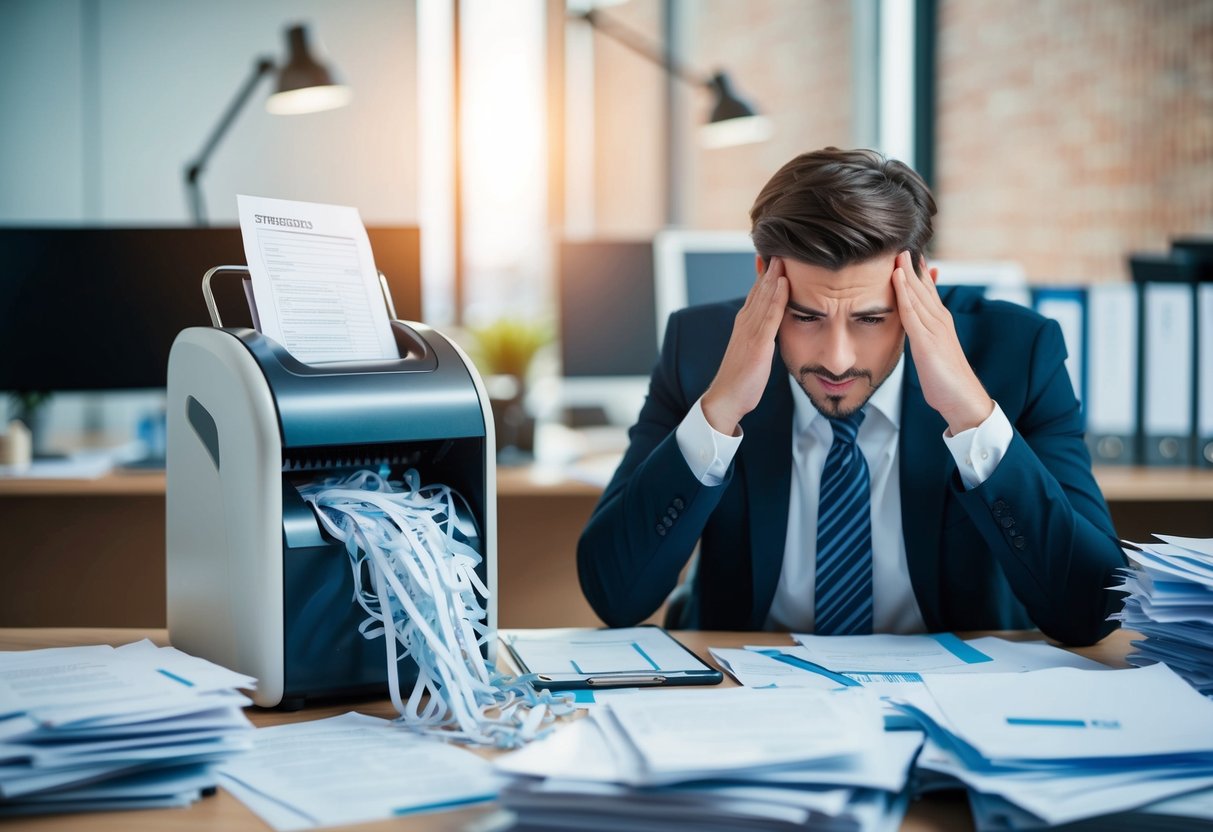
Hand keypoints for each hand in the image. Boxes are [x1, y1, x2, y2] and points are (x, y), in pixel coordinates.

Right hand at [701, 257, 788, 435]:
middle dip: (770, 266)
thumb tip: (775, 324)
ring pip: (764, 296)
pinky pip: (769, 316)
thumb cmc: (741, 378)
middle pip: (759, 288)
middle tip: (781, 243)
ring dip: (774, 274)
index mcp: (745, 323)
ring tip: (784, 253)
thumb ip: (762, 333)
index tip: (776, 254)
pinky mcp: (757, 343)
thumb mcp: (753, 349)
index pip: (757, 291)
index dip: (766, 273)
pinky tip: (784, 282)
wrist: (726, 398)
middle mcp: (745, 322)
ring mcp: (750, 331)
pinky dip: (777, 297)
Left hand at [892, 251, 993, 433]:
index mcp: (940, 322)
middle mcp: (939, 320)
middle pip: (923, 286)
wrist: (963, 400)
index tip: (907, 253)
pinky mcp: (927, 342)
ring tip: (897, 251)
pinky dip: (904, 293)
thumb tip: (915, 328)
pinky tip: (896, 278)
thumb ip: (925, 336)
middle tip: (901, 243)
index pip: (927, 290)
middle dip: (912, 264)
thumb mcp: (933, 351)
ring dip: (906, 271)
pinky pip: (912, 312)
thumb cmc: (947, 380)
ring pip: (917, 294)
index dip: (917, 271)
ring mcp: (934, 329)